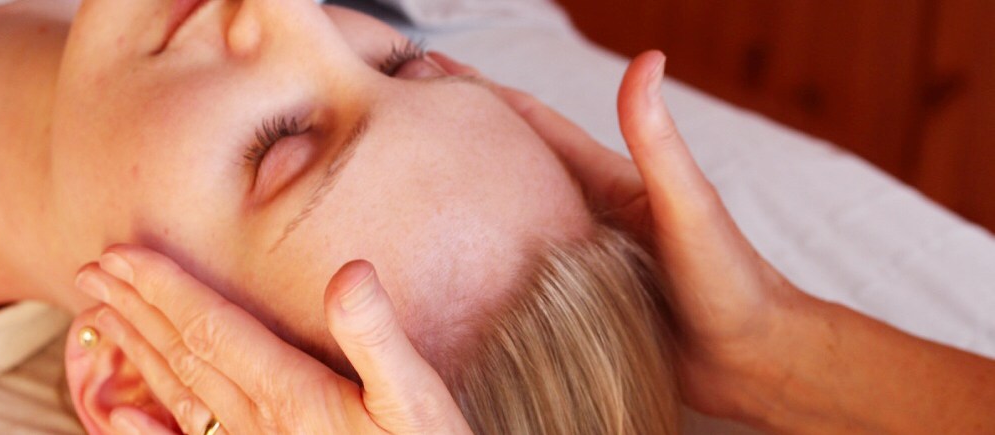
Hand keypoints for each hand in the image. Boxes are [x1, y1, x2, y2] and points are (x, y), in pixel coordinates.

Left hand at [74, 247, 471, 434]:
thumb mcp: (415, 396)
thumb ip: (376, 338)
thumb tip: (350, 272)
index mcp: (291, 393)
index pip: (211, 328)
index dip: (164, 287)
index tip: (122, 253)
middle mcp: (259, 422)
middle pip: (181, 355)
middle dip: (136, 308)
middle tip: (92, 270)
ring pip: (178, 394)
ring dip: (136, 350)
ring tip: (100, 315)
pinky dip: (148, 433)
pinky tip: (119, 418)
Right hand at [432, 50, 802, 417]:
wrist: (751, 361)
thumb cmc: (730, 283)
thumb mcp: (688, 206)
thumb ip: (659, 142)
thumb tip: (648, 60)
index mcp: (608, 183)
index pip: (534, 126)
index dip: (485, 94)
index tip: (435, 67)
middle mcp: (587, 213)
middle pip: (512, 166)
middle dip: (462, 135)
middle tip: (409, 111)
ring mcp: (578, 256)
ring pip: (510, 217)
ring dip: (466, 197)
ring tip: (417, 182)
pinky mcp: (575, 302)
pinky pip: (516, 271)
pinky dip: (481, 258)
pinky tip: (454, 263)